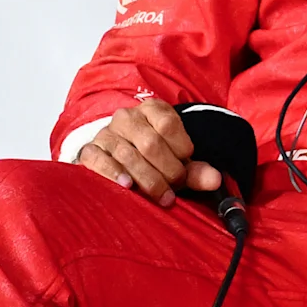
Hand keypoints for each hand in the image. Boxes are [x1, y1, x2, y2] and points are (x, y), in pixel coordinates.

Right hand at [77, 98, 222, 204]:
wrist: (115, 159)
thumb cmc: (154, 160)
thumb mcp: (178, 161)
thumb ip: (197, 170)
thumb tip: (216, 180)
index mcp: (153, 110)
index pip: (168, 124)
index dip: (181, 148)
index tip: (186, 164)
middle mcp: (127, 117)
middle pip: (151, 143)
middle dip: (168, 170)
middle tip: (175, 189)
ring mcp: (106, 133)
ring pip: (128, 155)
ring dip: (148, 179)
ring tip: (161, 197)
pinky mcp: (89, 151)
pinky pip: (100, 160)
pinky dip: (114, 174)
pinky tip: (127, 186)